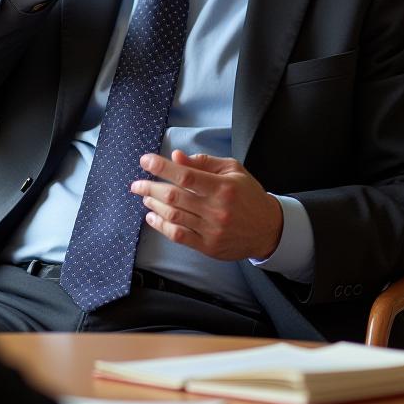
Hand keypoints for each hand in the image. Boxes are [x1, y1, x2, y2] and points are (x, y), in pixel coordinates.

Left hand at [130, 150, 284, 260]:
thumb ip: (204, 163)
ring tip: (145, 197)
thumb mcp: (233, 170)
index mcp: (223, 187)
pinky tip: (152, 217)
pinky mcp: (208, 246)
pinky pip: (178, 236)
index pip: (186, 176)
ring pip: (173, 216)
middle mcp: (216, 209)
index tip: (145, 161)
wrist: (267, 228)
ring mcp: (211, 230)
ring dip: (154, 205)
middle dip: (150, 188)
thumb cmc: (248, 195)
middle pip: (174, 197)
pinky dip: (161, 226)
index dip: (162, 167)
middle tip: (137, 184)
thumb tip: (176, 157)